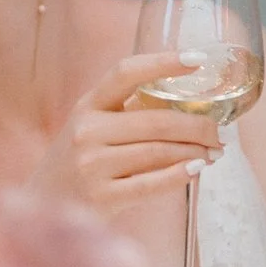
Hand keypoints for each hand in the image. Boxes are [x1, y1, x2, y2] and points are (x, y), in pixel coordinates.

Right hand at [32, 51, 223, 224]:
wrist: (44, 206)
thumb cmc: (77, 162)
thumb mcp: (90, 128)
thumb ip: (127, 114)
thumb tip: (190, 108)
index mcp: (87, 106)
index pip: (125, 72)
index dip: (163, 62)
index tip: (198, 60)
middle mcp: (86, 130)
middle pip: (156, 120)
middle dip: (199, 126)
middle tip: (221, 132)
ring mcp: (91, 164)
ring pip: (158, 151)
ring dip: (195, 151)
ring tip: (214, 152)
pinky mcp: (101, 197)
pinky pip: (151, 184)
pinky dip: (180, 175)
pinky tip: (197, 169)